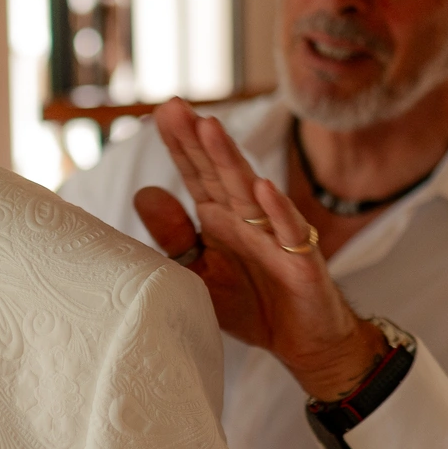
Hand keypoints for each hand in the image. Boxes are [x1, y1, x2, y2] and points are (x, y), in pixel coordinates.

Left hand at [134, 99, 385, 400]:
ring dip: (229, 160)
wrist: (303, 341)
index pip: (196, 175)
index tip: (160, 112)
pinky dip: (277, 210)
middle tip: (174, 107)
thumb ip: (174, 237)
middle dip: (197, 140)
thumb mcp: (200, 274)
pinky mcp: (300, 260)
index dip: (179, 145)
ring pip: (248, 192)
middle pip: (218, 173)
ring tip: (208, 129)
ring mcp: (275, 235)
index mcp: (221, 218)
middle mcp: (246, 218)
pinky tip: (262, 187)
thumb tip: (144, 193)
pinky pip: (288, 231)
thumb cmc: (251, 303)